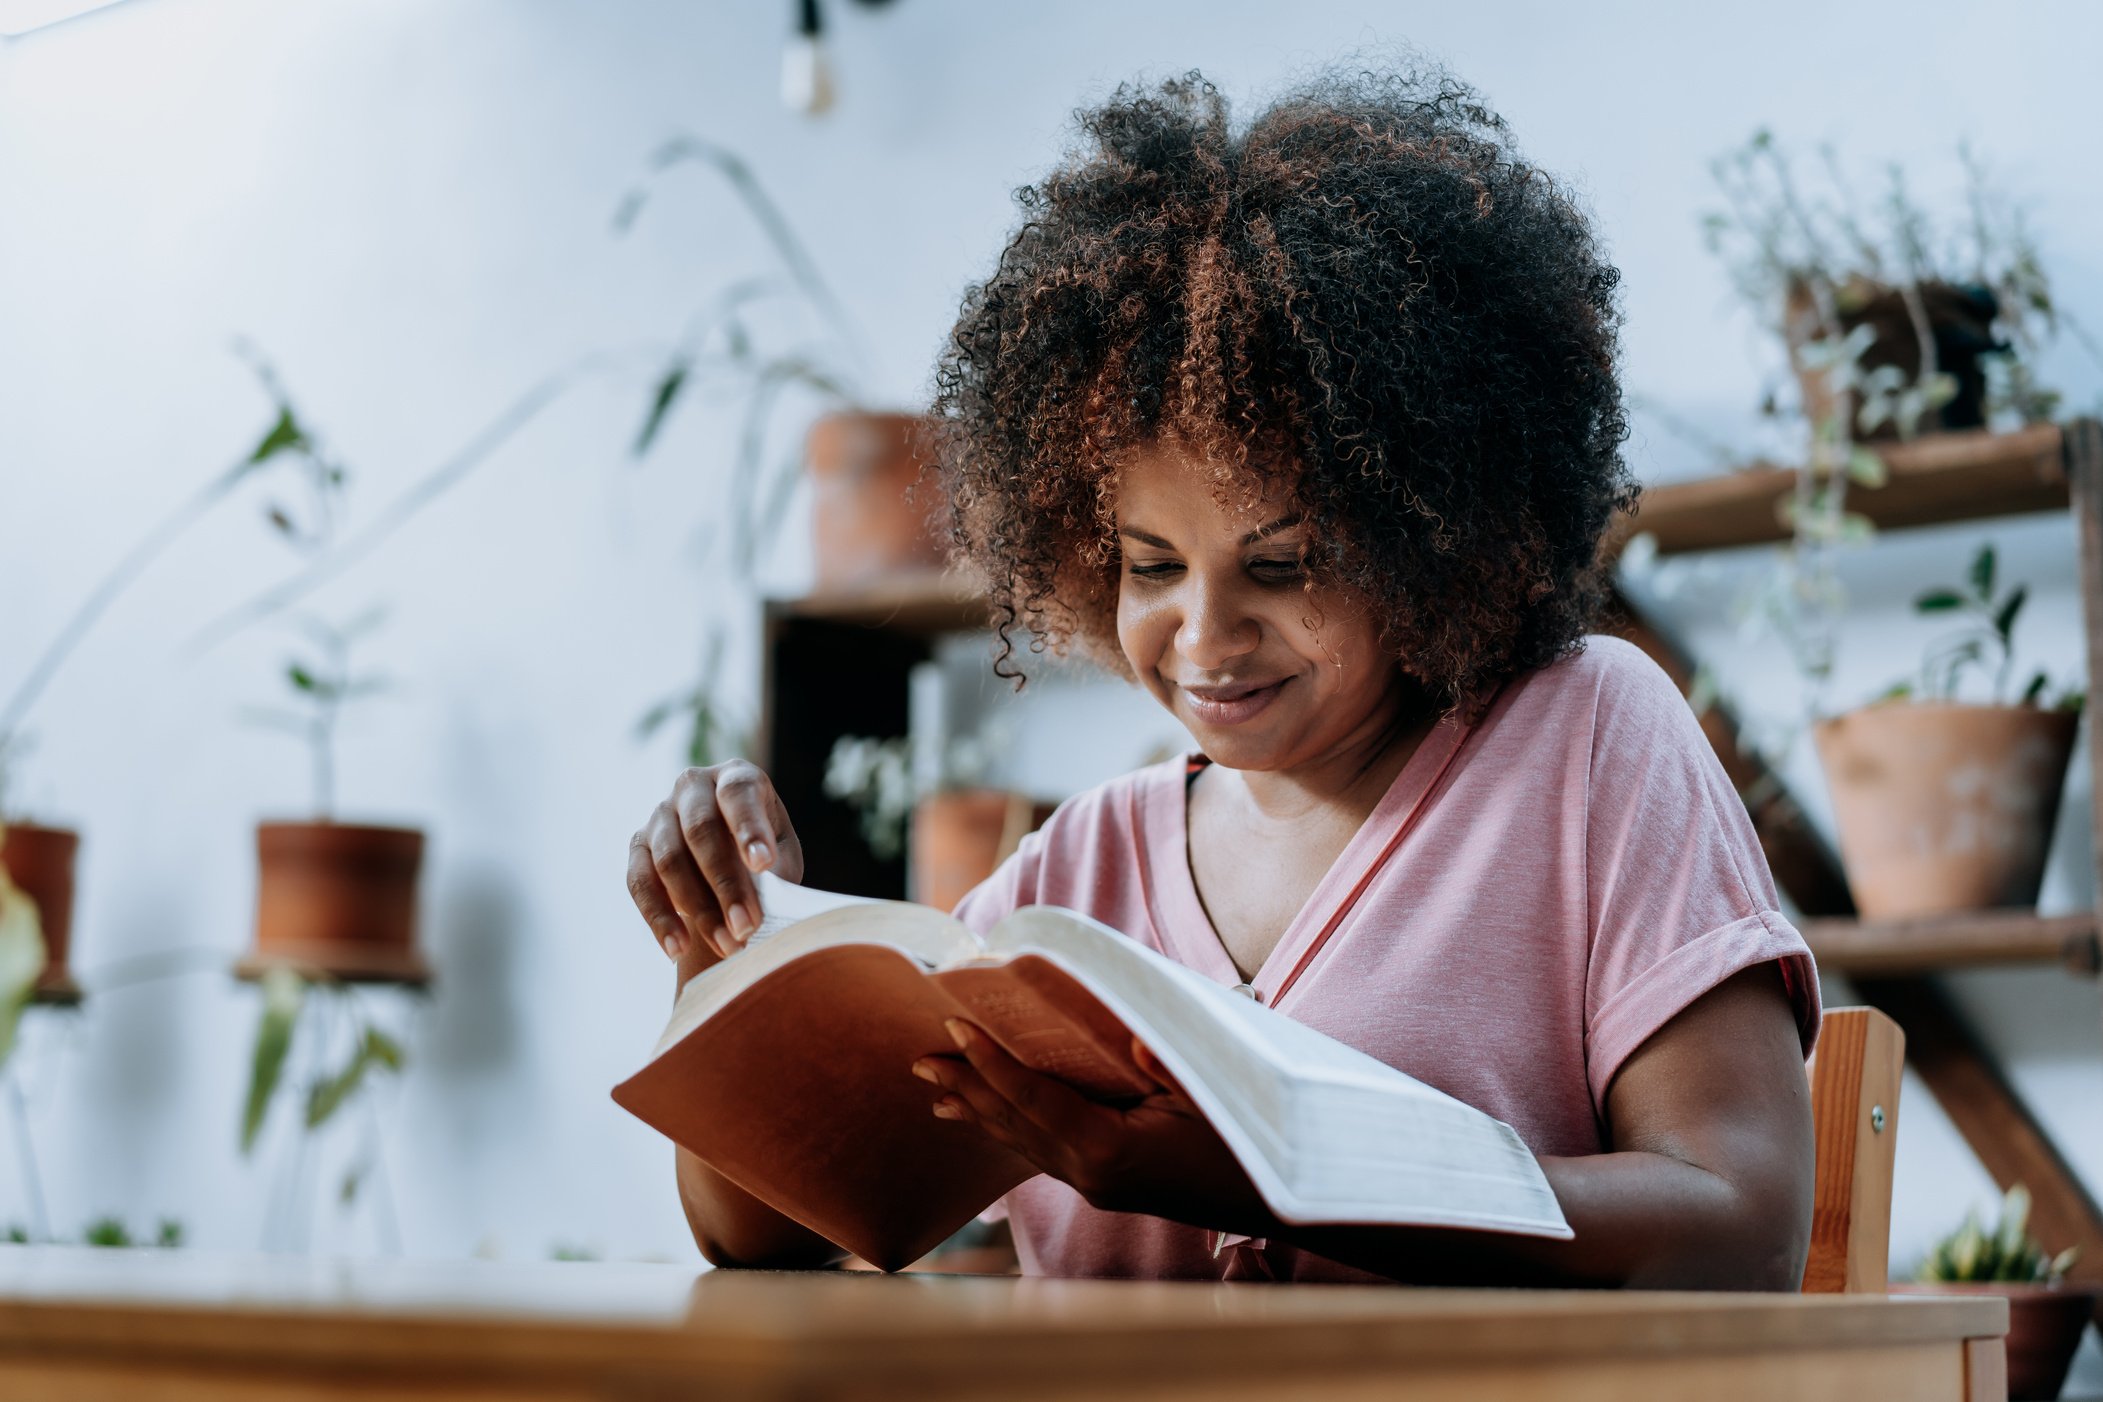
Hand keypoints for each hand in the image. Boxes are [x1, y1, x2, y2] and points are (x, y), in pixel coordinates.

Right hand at [627, 762, 804, 963]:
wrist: (728, 868)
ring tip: (728, 946)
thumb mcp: (781, 857)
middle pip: (701, 830)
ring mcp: (660, 814)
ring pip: (669, 860)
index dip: (749, 828)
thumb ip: (776, 869)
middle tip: (748, 926)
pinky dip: (659, 919)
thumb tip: (766, 898)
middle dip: (726, 884)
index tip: (763, 864)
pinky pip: (639, 883)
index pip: (738, 793)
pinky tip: (678, 949)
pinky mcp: (638, 846)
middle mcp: (693, 785)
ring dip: (699, 909)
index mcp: (736, 776)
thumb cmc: (763, 857)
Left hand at [912, 1021, 1270, 1235]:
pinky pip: (1042, 1152)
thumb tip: (1132, 1036)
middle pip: (1013, 1123)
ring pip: (1021, 1142)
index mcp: (1109, 1150)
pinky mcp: (1104, 1184)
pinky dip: (1009, 1129)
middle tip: (916, 1059)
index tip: (954, 1025)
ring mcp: (1094, 1183)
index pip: (1034, 1098)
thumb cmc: (1248, 1142)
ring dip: (977, 1111)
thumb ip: (1168, 1062)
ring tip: (934, 1092)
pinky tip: (992, 1122)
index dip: (991, 1062)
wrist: (1276, 1202)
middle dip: (964, 1087)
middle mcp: (1089, 1173)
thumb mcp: (1211, 1092)